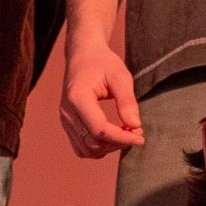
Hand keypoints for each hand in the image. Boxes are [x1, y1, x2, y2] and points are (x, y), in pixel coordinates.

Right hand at [60, 40, 144, 157]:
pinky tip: (112, 137)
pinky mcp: (67, 124)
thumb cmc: (102, 62)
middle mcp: (67, 112)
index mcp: (78, 98)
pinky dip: (98, 148)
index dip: (122, 138)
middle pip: (93, 142)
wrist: (83, 55)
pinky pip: (81, 147)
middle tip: (136, 131)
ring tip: (124, 134)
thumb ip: (127, 101)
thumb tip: (135, 126)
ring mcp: (65, 119)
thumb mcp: (120, 76)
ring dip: (109, 148)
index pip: (99, 129)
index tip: (140, 136)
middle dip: (118, 143)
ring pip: (87, 149)